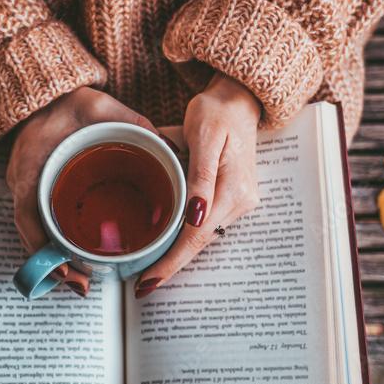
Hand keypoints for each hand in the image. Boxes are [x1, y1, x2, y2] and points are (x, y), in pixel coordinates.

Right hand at [8, 87, 158, 296]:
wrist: (40, 91)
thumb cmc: (66, 100)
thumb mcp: (100, 105)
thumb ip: (133, 122)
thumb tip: (169, 149)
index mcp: (33, 163)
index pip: (28, 213)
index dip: (44, 246)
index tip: (67, 268)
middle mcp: (24, 181)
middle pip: (32, 235)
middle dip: (54, 265)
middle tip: (83, 285)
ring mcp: (25, 188)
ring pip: (35, 234)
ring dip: (54, 260)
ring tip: (82, 281)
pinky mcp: (34, 191)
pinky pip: (40, 224)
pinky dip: (53, 245)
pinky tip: (74, 259)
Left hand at [135, 74, 260, 297]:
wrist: (239, 99)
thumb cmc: (216, 111)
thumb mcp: (202, 135)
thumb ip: (198, 176)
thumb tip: (194, 216)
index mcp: (233, 188)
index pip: (197, 236)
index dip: (172, 263)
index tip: (149, 282)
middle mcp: (241, 201)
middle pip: (199, 242)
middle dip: (171, 264)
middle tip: (142, 284)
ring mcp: (241, 201)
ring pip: (202, 235)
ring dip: (176, 249)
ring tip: (148, 266)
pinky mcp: (235, 197)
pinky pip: (206, 222)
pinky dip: (185, 233)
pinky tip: (166, 240)